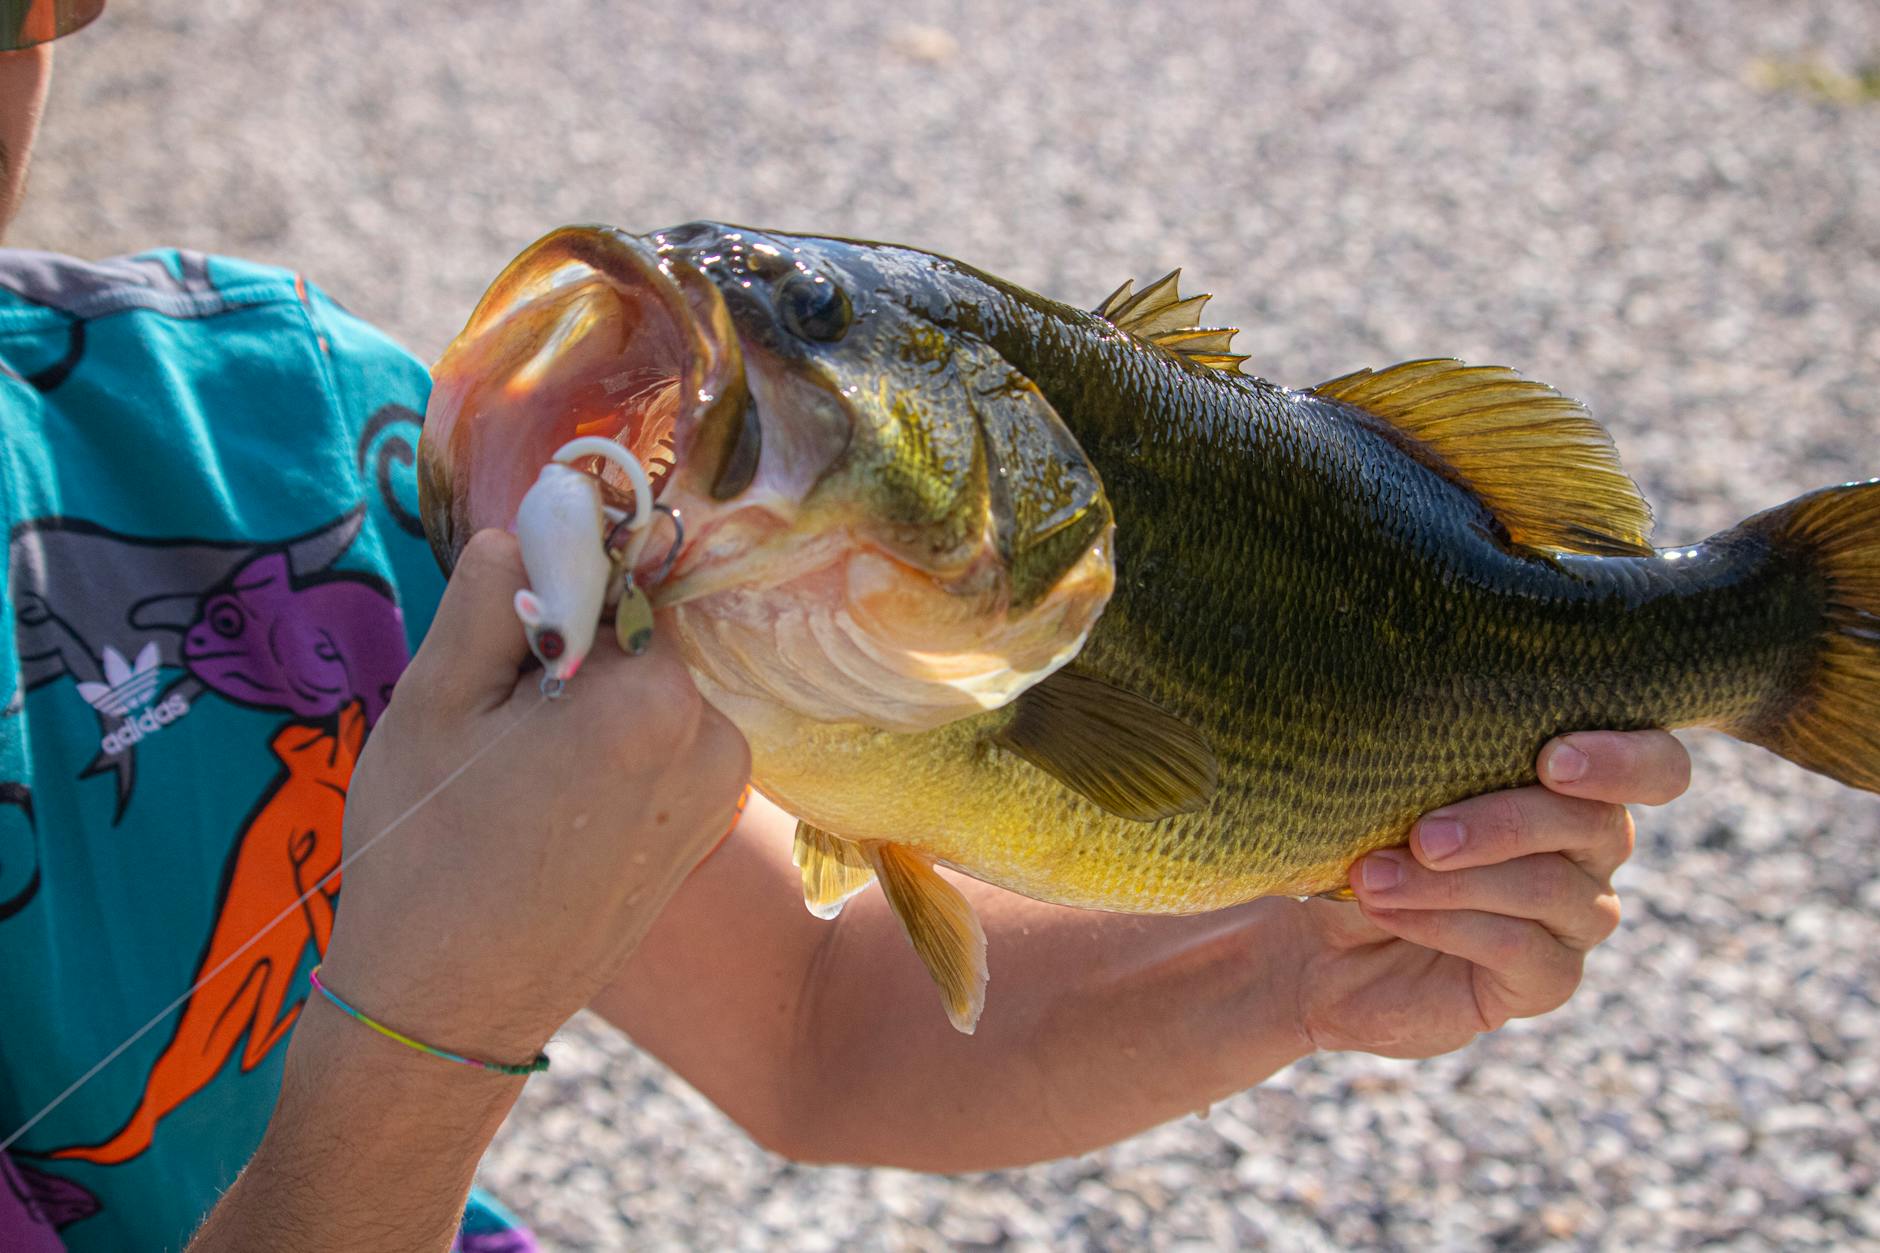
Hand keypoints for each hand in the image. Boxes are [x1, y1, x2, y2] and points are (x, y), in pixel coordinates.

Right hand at [317, 529, 749, 1063]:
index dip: (554, 591)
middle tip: (498, 722)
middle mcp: (714, 740)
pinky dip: (614, 755)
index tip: (505, 626)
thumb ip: (495, 597)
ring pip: (649, 697)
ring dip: (591, 709)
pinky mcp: (711, 831)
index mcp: (655, 699)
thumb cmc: (427, 855)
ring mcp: (722, 793)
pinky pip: (663, 750)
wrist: (449, 1008)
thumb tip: (537, 525)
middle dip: (572, 657)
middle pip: (639, 642)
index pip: (618, 583)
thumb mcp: (435, 703)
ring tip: (519, 777)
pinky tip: (552, 808)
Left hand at [1293, 730, 1689, 1057]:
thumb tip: (1411, 727)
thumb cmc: (1367, 843)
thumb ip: (1429, 763)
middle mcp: (1592, 849)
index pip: (1653, 765)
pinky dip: (1444, 924)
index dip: (1624, 760)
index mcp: (1573, 783)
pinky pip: (1519, 947)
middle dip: (1505, 823)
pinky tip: (1387, 911)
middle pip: (1597, 824)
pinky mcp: (1548, 979)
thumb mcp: (1389, 794)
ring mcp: (1577, 918)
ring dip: (1450, 880)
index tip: (1552, 760)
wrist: (1325, 944)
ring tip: (1372, 877)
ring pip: (1547, 888)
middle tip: (1423, 835)